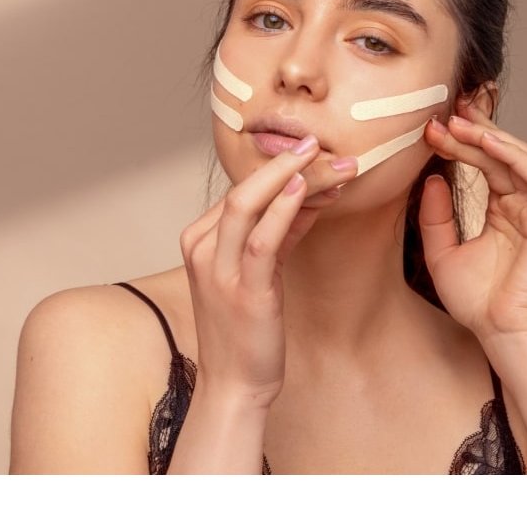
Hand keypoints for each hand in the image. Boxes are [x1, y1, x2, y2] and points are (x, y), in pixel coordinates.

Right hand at [179, 139, 357, 405]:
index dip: (279, 168)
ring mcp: (218, 270)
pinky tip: (304, 189)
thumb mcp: (261, 270)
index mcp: (200, 239)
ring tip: (326, 160)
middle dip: (283, 161)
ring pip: (249, 205)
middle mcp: (202, 249)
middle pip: (243, 189)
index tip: (314, 154)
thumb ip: (282, 230)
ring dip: (291, 178)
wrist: (234, 385)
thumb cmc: (247, 329)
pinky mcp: (243, 291)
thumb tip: (311, 192)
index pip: (241, 190)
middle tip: (318, 142)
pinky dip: (282, 210)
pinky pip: (262, 241)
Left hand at [418, 99, 526, 341]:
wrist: (502, 331)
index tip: (429, 130)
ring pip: (515, 157)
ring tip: (458, 122)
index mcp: (499, 210)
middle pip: (497, 154)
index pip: (481, 164)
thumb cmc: (477, 301)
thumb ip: (436, 216)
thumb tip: (433, 178)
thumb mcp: (442, 252)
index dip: (457, 144)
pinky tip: (487, 141)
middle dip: (471, 129)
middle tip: (444, 112)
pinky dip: (511, 154)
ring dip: (487, 136)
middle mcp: (519, 204)